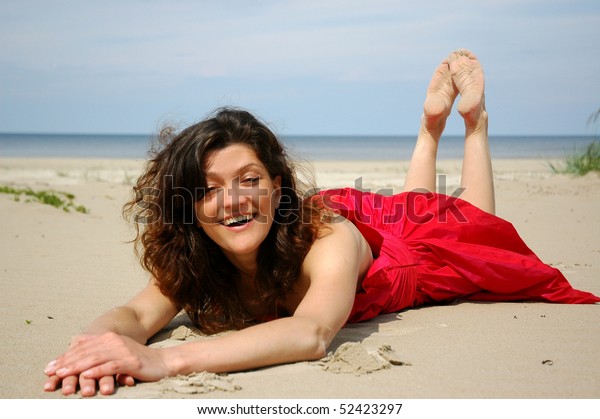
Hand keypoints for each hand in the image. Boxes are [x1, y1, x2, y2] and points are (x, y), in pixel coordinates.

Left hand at [44, 332, 171, 395]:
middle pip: (85, 352)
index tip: (49, 367)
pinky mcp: (131, 361)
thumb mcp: (118, 354)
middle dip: (65, 362)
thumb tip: (79, 362)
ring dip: (77, 366)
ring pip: (95, 358)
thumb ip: (101, 354)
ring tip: (62, 373)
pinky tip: (87, 375)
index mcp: (109, 339)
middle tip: (50, 372)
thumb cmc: (139, 361)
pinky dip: (97, 370)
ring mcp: (122, 350)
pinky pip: (111, 365)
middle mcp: (114, 341)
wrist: (163, 362)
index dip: (64, 357)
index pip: (82, 348)